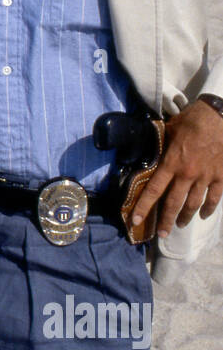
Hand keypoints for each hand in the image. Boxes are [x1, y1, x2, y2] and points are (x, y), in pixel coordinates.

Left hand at [131, 101, 222, 235]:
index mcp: (171, 163)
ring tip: (179, 225)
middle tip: (161, 234)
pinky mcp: (221, 176)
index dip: (144, 208)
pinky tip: (204, 215)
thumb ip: (160, 144)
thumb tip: (146, 148)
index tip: (136, 221)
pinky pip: (214, 198)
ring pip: (194, 204)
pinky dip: (209, 209)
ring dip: (185, 217)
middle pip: (174, 204)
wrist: (220, 116)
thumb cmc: (192, 119)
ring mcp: (206, 177)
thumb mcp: (169, 130)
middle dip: (166, 221)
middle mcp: (187, 174)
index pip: (153, 190)